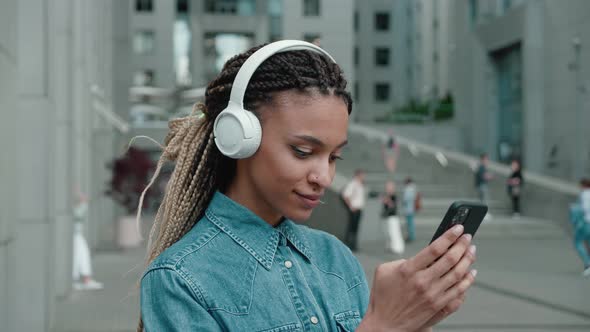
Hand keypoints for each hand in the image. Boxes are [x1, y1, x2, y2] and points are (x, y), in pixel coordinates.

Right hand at [357, 225, 476, 331]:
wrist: (385, 325)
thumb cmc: (382, 298)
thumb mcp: (384, 271)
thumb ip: (401, 260)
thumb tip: (420, 257)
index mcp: (408, 270)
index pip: (435, 248)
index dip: (449, 236)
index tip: (457, 229)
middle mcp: (423, 282)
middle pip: (451, 259)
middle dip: (462, 245)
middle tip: (467, 238)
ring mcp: (433, 296)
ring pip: (459, 274)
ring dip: (468, 260)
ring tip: (471, 251)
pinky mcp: (439, 307)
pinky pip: (460, 292)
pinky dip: (468, 281)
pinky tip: (470, 273)